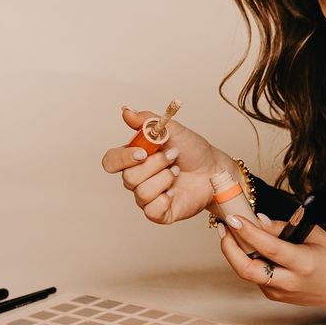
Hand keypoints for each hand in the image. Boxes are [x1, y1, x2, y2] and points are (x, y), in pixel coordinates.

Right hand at [101, 107, 235, 224]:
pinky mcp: (159, 213)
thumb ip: (147, 121)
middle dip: (155, 165)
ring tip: (176, 172)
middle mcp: (138, 178)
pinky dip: (166, 200)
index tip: (143, 153)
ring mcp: (147, 197)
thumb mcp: (172, 129)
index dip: (122, 158)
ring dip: (164, 179)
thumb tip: (126, 111)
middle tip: (173, 156)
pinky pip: (152, 211)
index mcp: (135, 157)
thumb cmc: (194, 151)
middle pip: (128, 178)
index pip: (111, 161)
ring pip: (142, 193)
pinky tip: (175, 192)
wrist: (214, 169)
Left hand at [216, 215, 325, 314]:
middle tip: (223, 229)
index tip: (234, 218)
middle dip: (229, 249)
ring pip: (248, 273)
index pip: (269, 248)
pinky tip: (247, 246)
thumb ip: (285, 228)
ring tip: (230, 232)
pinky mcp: (275, 297)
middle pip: (248, 270)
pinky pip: (255, 277)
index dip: (249, 233)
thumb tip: (258, 221)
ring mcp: (280, 293)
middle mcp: (290, 282)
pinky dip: (248, 260)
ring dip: (235, 253)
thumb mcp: (315, 234)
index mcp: (303, 264)